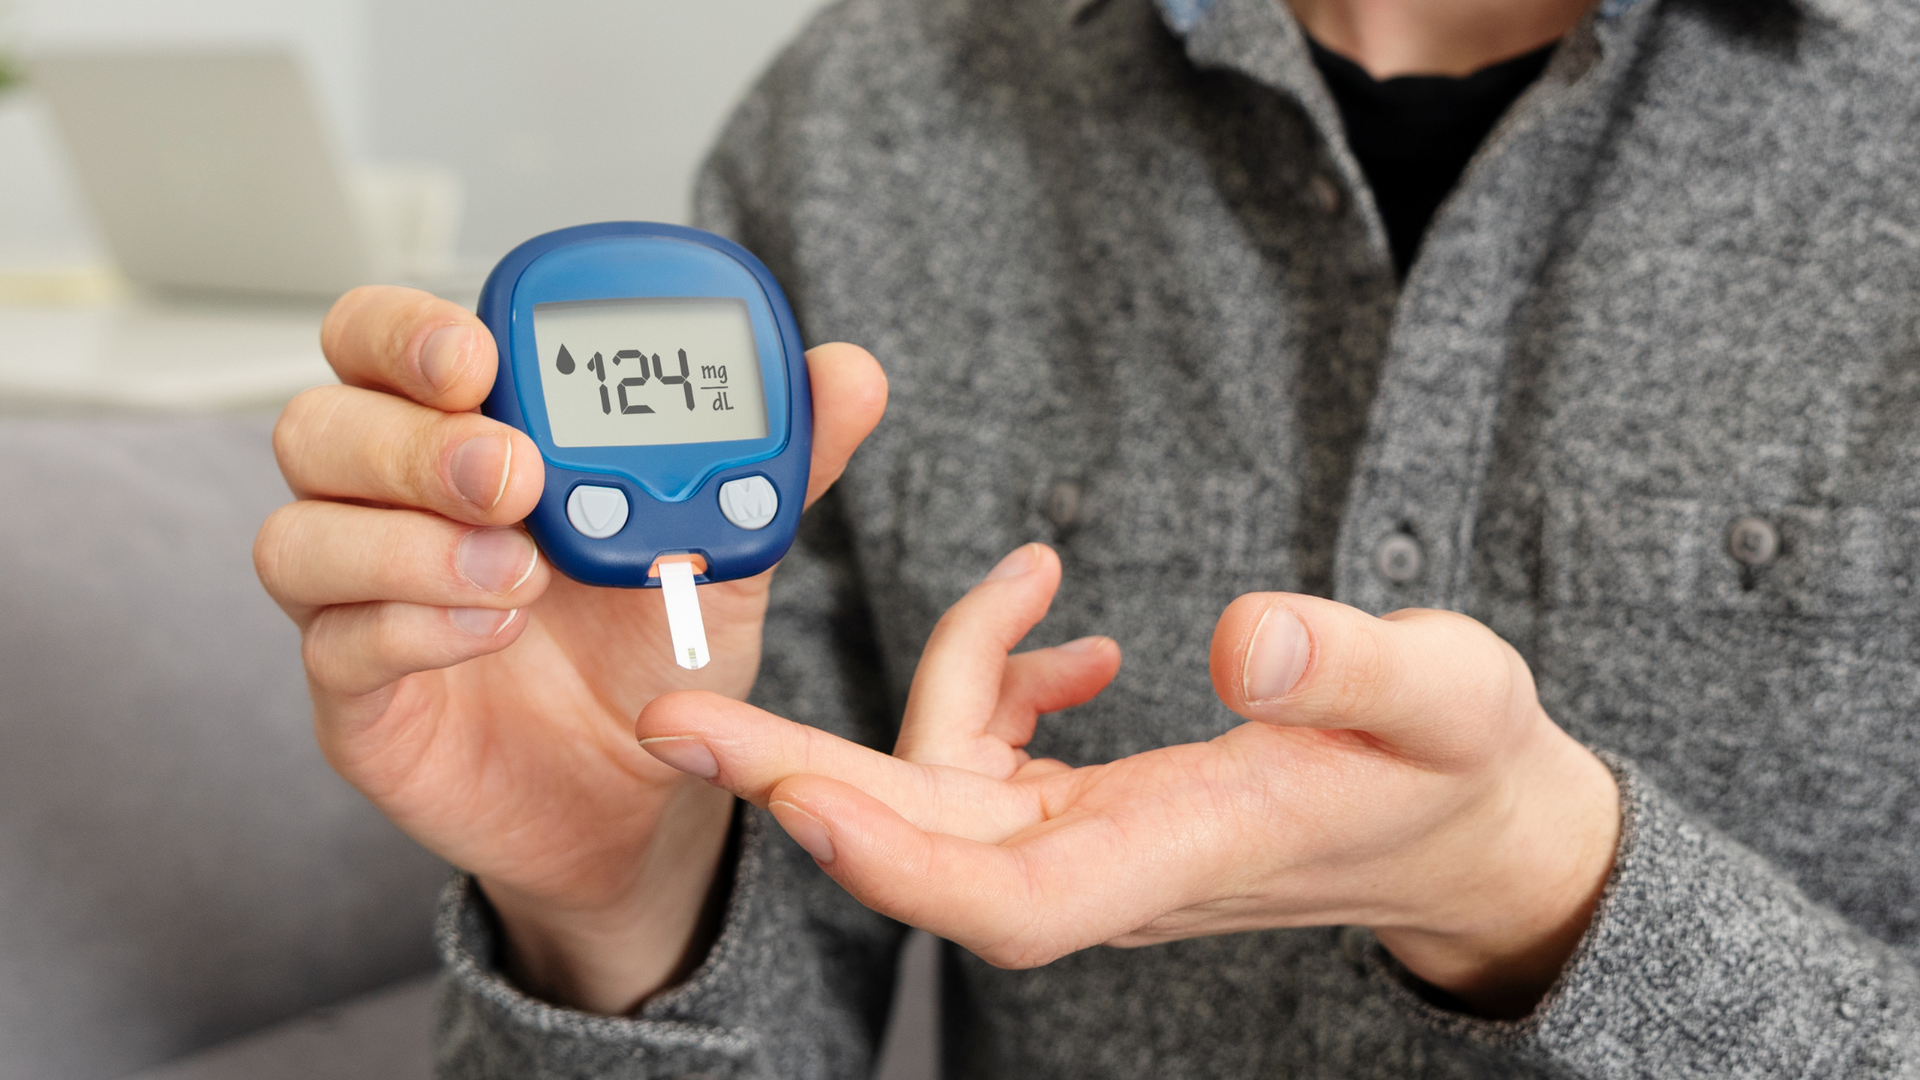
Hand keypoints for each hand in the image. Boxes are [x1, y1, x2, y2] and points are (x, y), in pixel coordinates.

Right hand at [254, 286, 886, 1012]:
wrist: (648, 796)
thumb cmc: (658, 644)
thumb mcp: (729, 543)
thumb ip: (776, 454)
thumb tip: (850, 369)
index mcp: (467, 429)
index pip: (381, 340)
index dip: (408, 331)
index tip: (482, 355)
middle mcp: (392, 502)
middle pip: (320, 425)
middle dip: (412, 441)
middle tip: (515, 475)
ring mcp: (360, 599)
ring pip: (298, 536)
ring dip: (409, 543)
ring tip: (522, 575)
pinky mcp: (356, 697)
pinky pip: (333, 646)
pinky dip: (410, 628)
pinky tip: (492, 635)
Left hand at [637, 544, 1619, 1017]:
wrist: (1462, 823)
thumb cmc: (1461, 761)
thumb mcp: (1446, 692)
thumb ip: (1353, 666)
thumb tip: (1243, 635)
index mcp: (1186, 853)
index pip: (1014, 901)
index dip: (900, 867)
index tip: (800, 807)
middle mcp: (1114, 866)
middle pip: (923, 851)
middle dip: (797, 787)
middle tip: (674, 721)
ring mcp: (1095, 841)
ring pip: (941, 797)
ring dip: (914, 702)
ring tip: (1017, 582)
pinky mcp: (1093, 808)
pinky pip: (988, 762)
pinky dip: (990, 687)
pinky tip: (1055, 628)